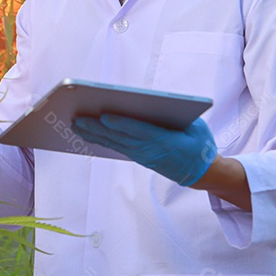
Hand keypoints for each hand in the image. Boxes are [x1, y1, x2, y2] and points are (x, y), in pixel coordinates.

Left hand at [72, 114, 216, 185]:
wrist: (200, 172)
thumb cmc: (199, 145)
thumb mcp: (196, 127)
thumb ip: (178, 117)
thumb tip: (157, 103)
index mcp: (165, 141)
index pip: (138, 130)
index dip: (121, 123)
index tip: (104, 116)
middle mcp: (149, 150)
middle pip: (119, 137)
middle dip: (98, 128)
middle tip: (78, 118)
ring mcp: (142, 155)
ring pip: (114, 143)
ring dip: (93, 135)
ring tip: (75, 125)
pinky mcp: (138, 157)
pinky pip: (116, 147)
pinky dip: (100, 140)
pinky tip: (87, 134)